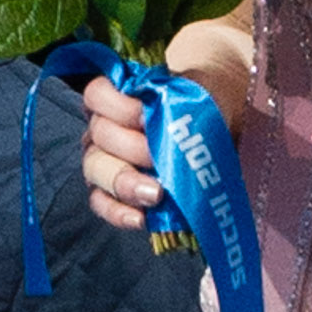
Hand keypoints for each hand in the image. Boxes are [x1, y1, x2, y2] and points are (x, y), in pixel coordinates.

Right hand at [79, 21, 250, 233]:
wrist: (215, 138)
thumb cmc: (201, 109)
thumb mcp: (197, 95)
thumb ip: (185, 99)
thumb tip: (176, 117)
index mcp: (119, 95)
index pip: (98, 94)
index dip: (117, 106)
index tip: (145, 117)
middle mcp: (104, 126)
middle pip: (99, 135)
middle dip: (130, 148)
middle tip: (159, 158)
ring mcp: (104, 161)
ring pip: (96, 170)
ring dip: (125, 183)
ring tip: (155, 194)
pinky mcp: (111, 194)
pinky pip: (101, 204)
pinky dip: (119, 212)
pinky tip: (141, 218)